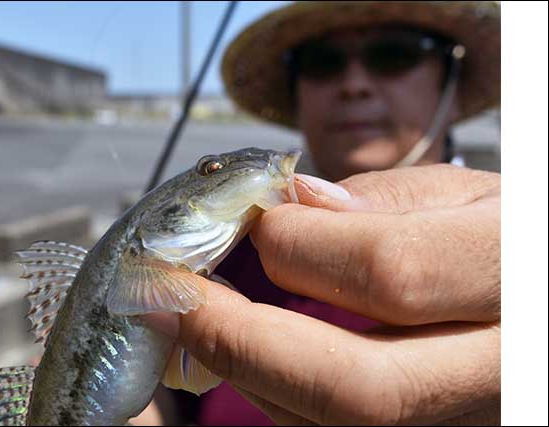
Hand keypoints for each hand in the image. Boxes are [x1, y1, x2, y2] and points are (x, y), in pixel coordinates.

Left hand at [176, 165, 499, 424]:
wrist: (536, 307)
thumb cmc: (512, 242)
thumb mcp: (474, 196)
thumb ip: (386, 199)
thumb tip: (293, 206)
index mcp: (513, 277)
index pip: (388, 272)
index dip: (297, 246)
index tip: (249, 225)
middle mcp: (496, 372)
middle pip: (354, 388)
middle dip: (239, 339)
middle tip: (170, 296)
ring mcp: (464, 423)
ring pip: (331, 423)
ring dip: (246, 369)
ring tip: (203, 316)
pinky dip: (275, 390)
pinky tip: (254, 346)